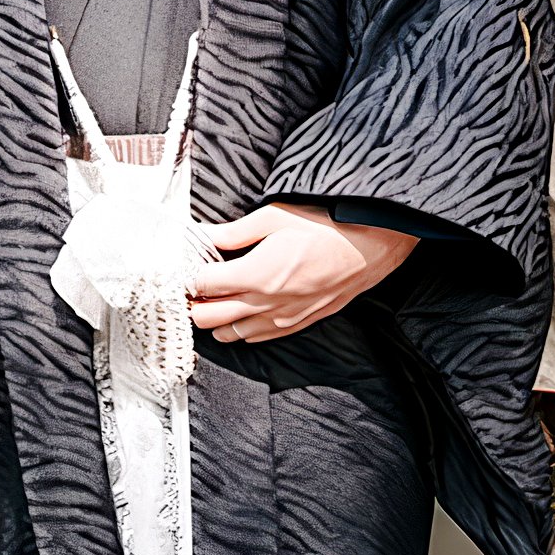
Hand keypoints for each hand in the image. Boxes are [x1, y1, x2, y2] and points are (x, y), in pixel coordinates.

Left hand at [187, 203, 417, 343]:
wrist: (372, 246)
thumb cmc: (327, 226)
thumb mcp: (275, 216)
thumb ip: (234, 232)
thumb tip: (203, 234)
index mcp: (255, 274)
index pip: (202, 285)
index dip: (186, 277)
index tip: (182, 267)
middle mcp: (265, 303)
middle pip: (208, 317)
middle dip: (191, 304)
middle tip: (189, 285)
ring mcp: (281, 318)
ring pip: (229, 334)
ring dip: (214, 320)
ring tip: (211, 299)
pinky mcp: (297, 324)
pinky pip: (256, 337)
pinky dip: (240, 329)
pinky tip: (239, 312)